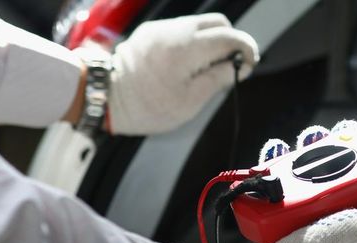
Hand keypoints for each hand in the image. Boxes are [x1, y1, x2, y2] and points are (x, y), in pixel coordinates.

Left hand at [108, 13, 257, 134]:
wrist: (105, 97)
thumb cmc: (147, 106)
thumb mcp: (190, 101)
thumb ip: (218, 78)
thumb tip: (240, 66)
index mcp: (187, 49)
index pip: (229, 37)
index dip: (246, 48)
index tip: (251, 62)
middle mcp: (175, 31)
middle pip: (217, 22)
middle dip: (231, 39)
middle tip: (232, 64)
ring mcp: (161, 28)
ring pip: (199, 24)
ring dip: (211, 40)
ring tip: (208, 67)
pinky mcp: (150, 31)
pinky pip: (180, 29)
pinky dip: (193, 41)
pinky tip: (188, 63)